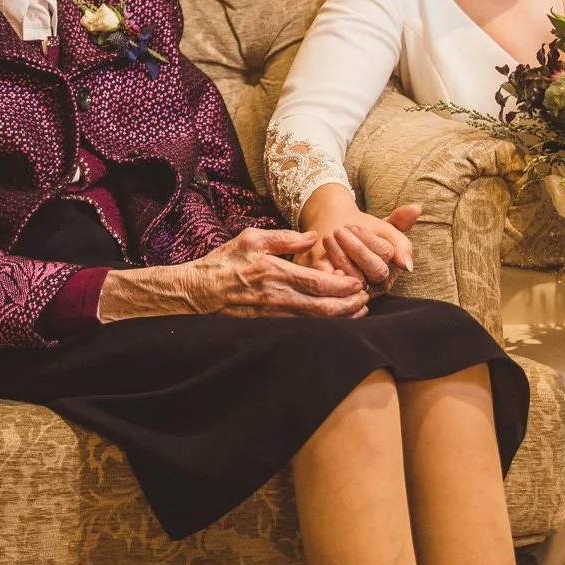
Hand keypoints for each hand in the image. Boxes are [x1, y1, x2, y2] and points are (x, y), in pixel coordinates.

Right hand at [187, 227, 370, 317]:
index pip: (318, 283)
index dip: (343, 286)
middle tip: (365, 299)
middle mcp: (276, 297)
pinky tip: (332, 319)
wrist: (198, 291)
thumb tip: (314, 237)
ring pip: (315, 321)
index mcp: (275, 272)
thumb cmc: (225, 261)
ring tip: (357, 310)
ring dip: (339, 317)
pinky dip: (322, 324)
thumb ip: (285, 237)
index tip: (358, 282)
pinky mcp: (269, 324)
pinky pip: (302, 327)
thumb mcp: (253, 239)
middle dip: (348, 305)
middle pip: (322, 307)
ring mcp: (273, 314)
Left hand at [297, 183, 416, 293]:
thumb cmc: (361, 231)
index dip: (369, 241)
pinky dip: (330, 274)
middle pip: (375, 271)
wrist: (334, 234)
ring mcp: (359, 290)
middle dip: (356, 249)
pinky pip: (337, 289)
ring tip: (328, 237)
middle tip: (339, 230)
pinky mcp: (339, 295)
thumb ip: (400, 220)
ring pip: (355, 279)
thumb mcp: (382, 225)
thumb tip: (416, 208)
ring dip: (340, 256)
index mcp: (392, 266)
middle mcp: (378, 282)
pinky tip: (323, 257)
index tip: (353, 225)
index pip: (387, 256)